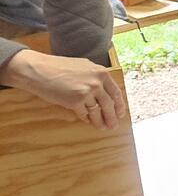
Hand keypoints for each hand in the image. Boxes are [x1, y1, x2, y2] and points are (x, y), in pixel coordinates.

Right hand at [0, 49, 126, 128]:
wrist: (39, 70)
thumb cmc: (58, 67)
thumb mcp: (83, 67)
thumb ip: (95, 77)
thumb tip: (104, 91)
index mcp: (101, 73)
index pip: (116, 92)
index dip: (119, 105)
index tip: (121, 113)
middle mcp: (97, 82)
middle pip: (109, 104)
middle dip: (112, 117)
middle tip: (114, 125)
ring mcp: (87, 92)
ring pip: (98, 111)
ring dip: (100, 121)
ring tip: (102, 127)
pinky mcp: (75, 101)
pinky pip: (84, 114)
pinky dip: (86, 118)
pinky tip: (87, 121)